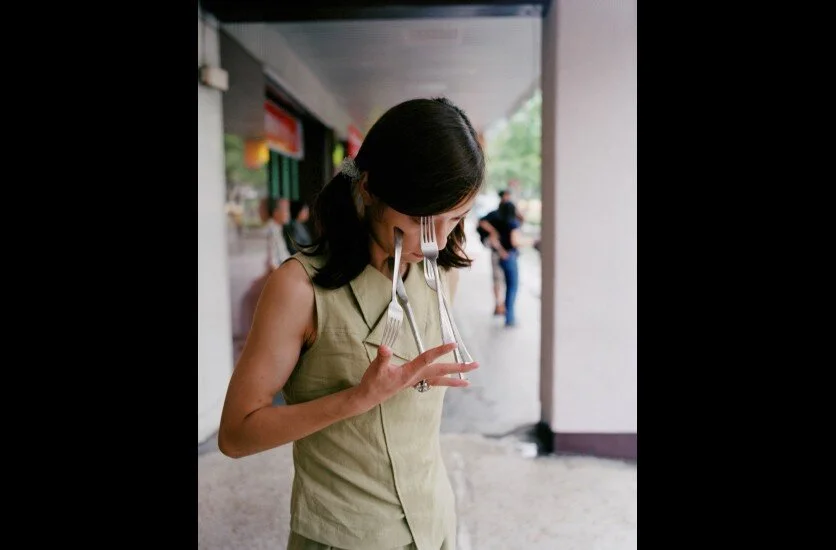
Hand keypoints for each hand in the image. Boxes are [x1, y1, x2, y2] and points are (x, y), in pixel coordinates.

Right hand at [356, 342, 477, 406]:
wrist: (369, 397)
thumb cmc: (373, 382)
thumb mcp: (375, 368)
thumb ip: (382, 358)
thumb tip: (385, 347)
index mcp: (409, 372)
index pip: (428, 358)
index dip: (440, 350)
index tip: (453, 344)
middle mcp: (416, 377)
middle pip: (442, 371)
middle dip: (459, 368)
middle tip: (476, 365)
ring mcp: (416, 381)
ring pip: (440, 379)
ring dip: (455, 379)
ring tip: (469, 381)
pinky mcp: (414, 382)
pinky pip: (433, 382)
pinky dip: (443, 381)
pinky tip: (448, 381)